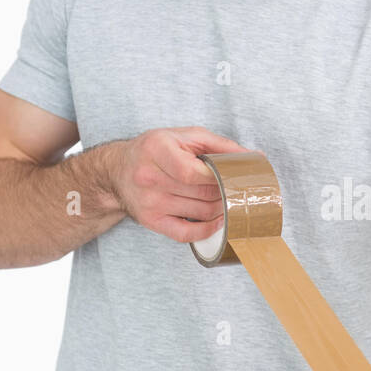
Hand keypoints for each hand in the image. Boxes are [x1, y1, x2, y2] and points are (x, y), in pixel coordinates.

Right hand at [106, 126, 248, 242]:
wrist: (117, 170)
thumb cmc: (155, 150)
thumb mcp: (184, 136)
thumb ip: (220, 145)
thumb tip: (253, 157)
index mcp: (157, 150)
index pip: (194, 173)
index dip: (219, 178)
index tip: (233, 177)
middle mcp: (149, 178)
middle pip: (201, 194)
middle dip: (225, 193)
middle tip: (236, 189)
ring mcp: (149, 202)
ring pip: (199, 213)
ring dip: (220, 209)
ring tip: (228, 200)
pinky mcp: (150, 220)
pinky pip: (185, 233)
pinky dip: (206, 230)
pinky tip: (217, 221)